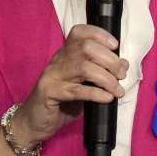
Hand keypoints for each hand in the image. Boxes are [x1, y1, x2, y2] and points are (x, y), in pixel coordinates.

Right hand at [11, 24, 127, 144]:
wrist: (33, 123)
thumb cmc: (60, 103)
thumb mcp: (83, 86)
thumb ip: (100, 74)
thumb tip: (123, 64)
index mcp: (65, 55)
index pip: (79, 33)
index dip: (99, 34)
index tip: (115, 46)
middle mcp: (58, 61)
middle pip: (86, 48)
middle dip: (109, 60)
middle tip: (120, 75)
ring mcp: (52, 76)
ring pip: (83, 67)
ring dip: (106, 78)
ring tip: (117, 90)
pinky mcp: (49, 93)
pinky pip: (76, 90)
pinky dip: (96, 93)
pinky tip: (107, 98)